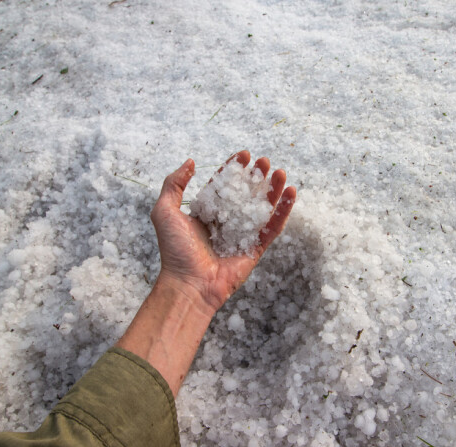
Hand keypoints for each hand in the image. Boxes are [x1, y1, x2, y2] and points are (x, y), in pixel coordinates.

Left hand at [150, 150, 295, 312]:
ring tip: (281, 173)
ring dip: (273, 189)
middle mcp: (225, 222)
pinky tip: (290, 193)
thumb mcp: (165, 211)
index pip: (223, 184)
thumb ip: (174, 184)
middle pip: (246, 193)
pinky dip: (283, 211)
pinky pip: (272, 227)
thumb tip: (190, 162)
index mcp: (206, 212)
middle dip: (257, 176)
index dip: (235, 168)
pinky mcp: (255, 249)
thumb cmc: (174, 250)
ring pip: (262, 208)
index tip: (245, 154)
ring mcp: (242, 235)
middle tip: (265, 161)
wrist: (188, 283)